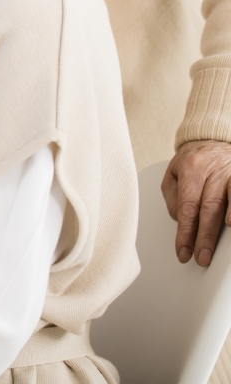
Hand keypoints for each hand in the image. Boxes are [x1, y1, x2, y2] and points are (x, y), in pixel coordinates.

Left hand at [163, 140, 230, 264]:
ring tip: (223, 247)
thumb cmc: (192, 161)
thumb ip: (173, 198)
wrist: (213, 139)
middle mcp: (214, 170)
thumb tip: (180, 222)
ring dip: (227, 225)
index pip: (187, 206)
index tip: (183, 251)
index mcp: (191, 168)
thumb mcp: (173, 174)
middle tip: (201, 258)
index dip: (185, 231)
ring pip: (230, 200)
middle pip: (209, 208)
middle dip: (205, 237)